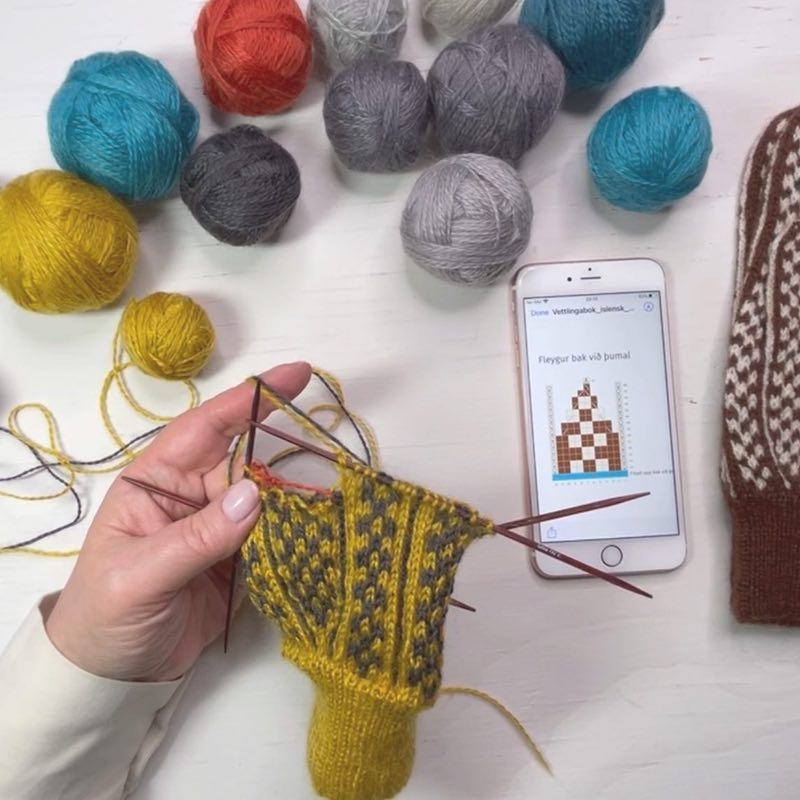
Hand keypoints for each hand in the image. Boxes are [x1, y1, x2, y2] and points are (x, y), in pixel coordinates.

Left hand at [45, 362, 310, 682]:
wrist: (112, 678)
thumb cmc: (105, 615)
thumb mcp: (140, 574)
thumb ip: (197, 536)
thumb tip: (256, 494)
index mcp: (159, 481)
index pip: (208, 426)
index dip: (251, 398)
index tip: (295, 376)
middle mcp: (194, 496)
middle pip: (249, 461)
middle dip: (286, 451)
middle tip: (331, 448)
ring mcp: (220, 529)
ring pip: (269, 501)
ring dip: (299, 500)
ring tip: (336, 498)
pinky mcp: (240, 562)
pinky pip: (276, 539)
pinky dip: (300, 535)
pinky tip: (323, 532)